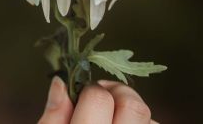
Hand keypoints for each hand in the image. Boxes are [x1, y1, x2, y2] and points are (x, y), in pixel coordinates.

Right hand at [38, 76, 158, 123]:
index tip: (82, 96)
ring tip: (113, 122)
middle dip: (117, 95)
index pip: (98, 97)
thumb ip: (52, 116)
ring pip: (150, 118)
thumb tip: (61, 83)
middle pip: (133, 105)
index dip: (88, 91)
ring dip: (131, 114)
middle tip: (101, 103)